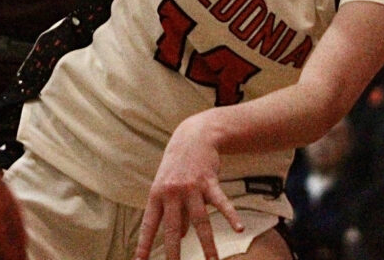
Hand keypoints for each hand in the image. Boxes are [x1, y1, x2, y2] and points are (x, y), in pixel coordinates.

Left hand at [135, 115, 241, 259]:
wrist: (192, 135)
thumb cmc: (177, 165)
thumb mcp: (167, 186)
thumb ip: (173, 212)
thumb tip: (181, 236)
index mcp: (157, 194)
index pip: (149, 224)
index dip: (144, 243)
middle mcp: (172, 192)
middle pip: (173, 228)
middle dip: (174, 252)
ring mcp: (191, 187)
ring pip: (200, 221)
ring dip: (207, 244)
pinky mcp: (209, 182)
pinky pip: (221, 202)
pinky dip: (231, 216)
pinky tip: (239, 229)